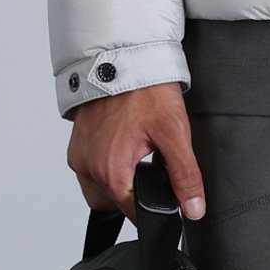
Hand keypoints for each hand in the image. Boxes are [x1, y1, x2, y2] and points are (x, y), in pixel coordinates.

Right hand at [67, 81, 205, 226]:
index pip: (133, 213)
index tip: (166, 194)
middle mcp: (88, 168)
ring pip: (100, 190)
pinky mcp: (75, 147)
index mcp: (110, 170)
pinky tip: (122, 147)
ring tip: (138, 156)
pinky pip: (90, 171)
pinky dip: (106, 166)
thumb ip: (184, 174)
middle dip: (136, 193)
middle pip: (115, 203)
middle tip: (153, 166)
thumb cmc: (146, 90)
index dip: (154, 208)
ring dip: (119, 182)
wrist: (123, 56)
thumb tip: (193, 208)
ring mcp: (79, 157)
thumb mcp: (174, 131)